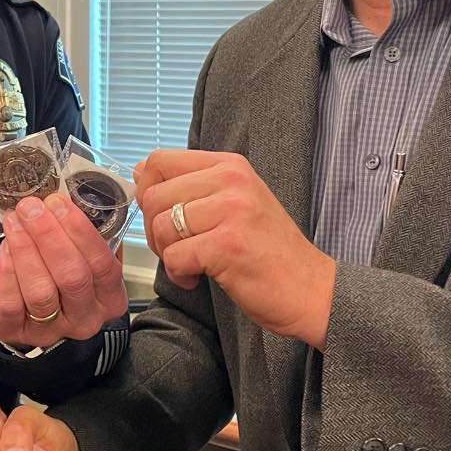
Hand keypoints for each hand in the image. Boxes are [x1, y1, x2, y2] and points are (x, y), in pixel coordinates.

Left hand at [0, 192, 128, 346]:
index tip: (60, 204)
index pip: (104, 265)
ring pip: (41, 291)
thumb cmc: (56, 276)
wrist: (24, 313)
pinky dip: (8, 269)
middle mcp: (85, 319)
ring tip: (16, 220)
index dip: (81, 232)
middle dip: (50, 236)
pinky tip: (6, 245)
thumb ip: (80, 234)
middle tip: (32, 208)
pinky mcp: (16, 332)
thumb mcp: (79, 257)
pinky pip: (12, 302)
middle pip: (72, 277)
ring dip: (26, 249)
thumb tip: (66, 195)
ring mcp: (52, 331)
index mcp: (110, 298)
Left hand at [135, 149, 335, 348]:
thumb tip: (139, 170)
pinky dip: (178, 274)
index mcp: (230, 166)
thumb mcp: (235, 203)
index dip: (147, 191)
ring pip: (160, 227)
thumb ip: (192, 186)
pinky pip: (174, 256)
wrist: (310, 289)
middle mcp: (231, 181)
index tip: (162, 216)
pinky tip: (196, 278)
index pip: (160, 160)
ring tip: (193, 264)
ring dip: (168, 254)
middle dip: (155, 231)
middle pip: (154, 197)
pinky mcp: (227, 245)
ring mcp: (231, 211)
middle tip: (179, 249)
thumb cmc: (268, 251)